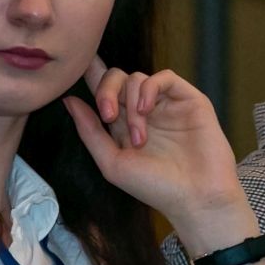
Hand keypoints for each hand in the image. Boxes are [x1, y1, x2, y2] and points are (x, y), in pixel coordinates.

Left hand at [62, 56, 256, 252]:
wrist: (196, 198)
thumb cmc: (156, 188)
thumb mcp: (112, 163)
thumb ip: (90, 132)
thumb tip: (69, 101)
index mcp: (123, 125)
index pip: (103, 90)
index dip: (90, 75)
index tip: (75, 66)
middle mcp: (144, 111)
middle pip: (117, 78)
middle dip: (106, 91)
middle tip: (108, 117)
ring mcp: (166, 104)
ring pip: (137, 78)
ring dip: (131, 104)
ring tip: (140, 136)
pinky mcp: (189, 99)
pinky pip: (164, 77)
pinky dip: (149, 88)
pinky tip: (147, 110)